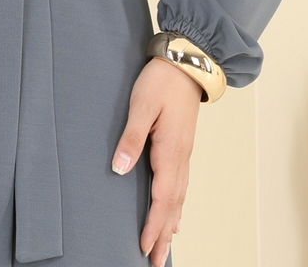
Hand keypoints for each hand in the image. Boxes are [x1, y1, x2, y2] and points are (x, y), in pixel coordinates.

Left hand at [110, 55, 203, 266]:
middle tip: (156, 261)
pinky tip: (176, 214)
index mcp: (170, 151)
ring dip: (171, 224)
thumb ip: (131, 138)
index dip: (152, 224)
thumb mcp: (141, 105)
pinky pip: (182, 184)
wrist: (187, 60)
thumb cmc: (162, 80)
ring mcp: (184, 152)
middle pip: (173, 205)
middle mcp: (181, 157)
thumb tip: (119, 169)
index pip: (162, 198)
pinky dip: (178, 205)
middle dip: (163, 234)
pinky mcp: (182, 145)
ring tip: (165, 247)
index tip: (144, 248)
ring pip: (179, 197)